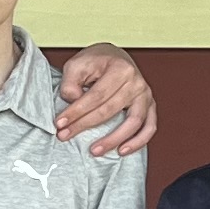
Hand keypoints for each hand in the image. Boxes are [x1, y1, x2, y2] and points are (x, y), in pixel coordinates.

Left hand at [54, 41, 155, 155]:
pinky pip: (149, 127)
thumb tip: (74, 102)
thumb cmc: (96, 62)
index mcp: (120, 68)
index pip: (96, 95)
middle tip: (65, 135)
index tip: (60, 123)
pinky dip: (138, 142)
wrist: (113, 57)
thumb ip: (71, 83)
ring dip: (112, 140)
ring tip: (94, 150)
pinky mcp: (149, 106)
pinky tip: (122, 151)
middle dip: (84, 125)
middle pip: (109, 110)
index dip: (77, 111)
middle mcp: (136, 81)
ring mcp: (145, 95)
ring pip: (133, 123)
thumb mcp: (77, 64)